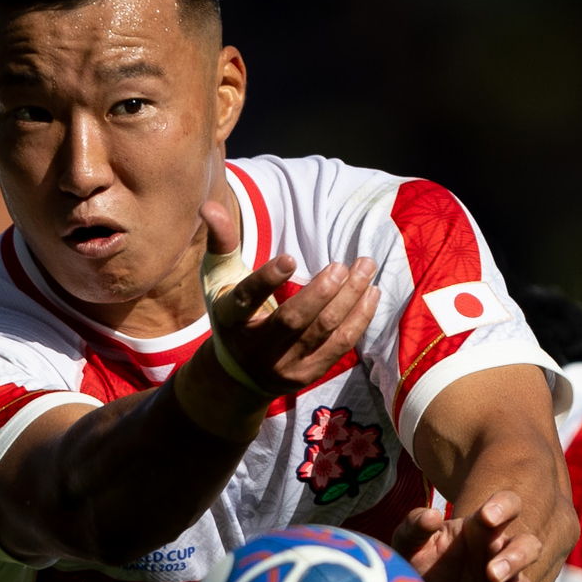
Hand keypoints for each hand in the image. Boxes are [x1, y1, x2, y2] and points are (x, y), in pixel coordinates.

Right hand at [199, 197, 375, 397]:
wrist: (239, 376)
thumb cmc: (233, 315)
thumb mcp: (219, 280)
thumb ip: (221, 243)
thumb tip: (209, 206)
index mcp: (230, 320)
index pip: (246, 300)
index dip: (268, 280)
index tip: (290, 258)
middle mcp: (256, 348)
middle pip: (292, 320)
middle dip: (321, 292)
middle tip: (342, 265)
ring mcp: (283, 365)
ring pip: (322, 331)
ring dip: (349, 298)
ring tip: (366, 268)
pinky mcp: (307, 375)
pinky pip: (339, 346)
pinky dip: (359, 319)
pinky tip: (372, 294)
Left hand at [388, 484, 566, 581]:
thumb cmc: (417, 567)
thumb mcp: (409, 546)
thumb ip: (415, 527)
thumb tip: (431, 516)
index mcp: (483, 530)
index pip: (508, 506)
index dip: (505, 507)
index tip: (488, 516)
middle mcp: (501, 556)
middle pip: (528, 548)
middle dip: (515, 559)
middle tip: (492, 573)